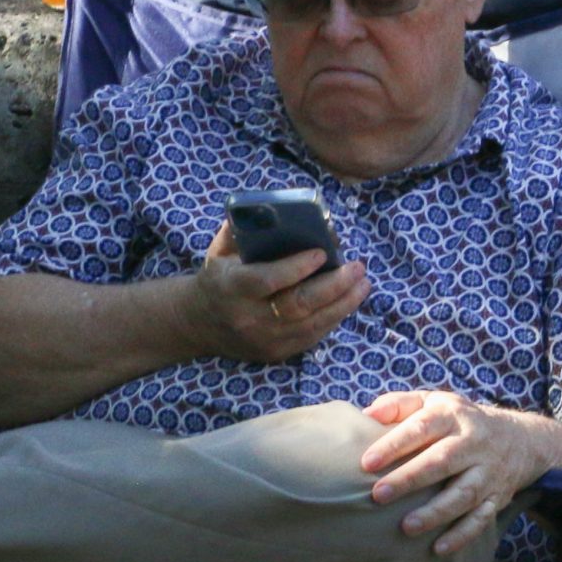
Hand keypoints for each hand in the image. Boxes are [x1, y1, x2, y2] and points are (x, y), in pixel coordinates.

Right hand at [191, 219, 367, 363]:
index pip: (268, 280)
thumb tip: (274, 208)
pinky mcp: (276, 353)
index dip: (297, 268)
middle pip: (298, 305)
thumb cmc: (217, 277)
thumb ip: (242, 230)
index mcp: (231, 288)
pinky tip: (349, 301)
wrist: (198, 324)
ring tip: (363, 283)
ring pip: (311, 325)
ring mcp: (263, 339)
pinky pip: (312, 337)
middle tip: (357, 267)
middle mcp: (248, 318)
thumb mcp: (219, 251)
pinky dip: (334, 318)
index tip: (323, 252)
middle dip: (333, 285)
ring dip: (343, 303)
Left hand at [360, 391, 559, 556]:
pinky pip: (481, 519)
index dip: (394, 444)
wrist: (521, 439)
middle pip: (442, 461)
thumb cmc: (460, 421)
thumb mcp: (434, 401)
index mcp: (453, 415)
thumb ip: (400, 404)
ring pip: (463, 493)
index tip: (367, 462)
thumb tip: (367, 416)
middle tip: (379, 495)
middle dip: (410, 479)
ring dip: (436, 512)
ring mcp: (488, 472)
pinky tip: (438, 548)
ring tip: (406, 527)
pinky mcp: (498, 497)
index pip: (422, 428)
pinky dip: (461, 535)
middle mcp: (473, 442)